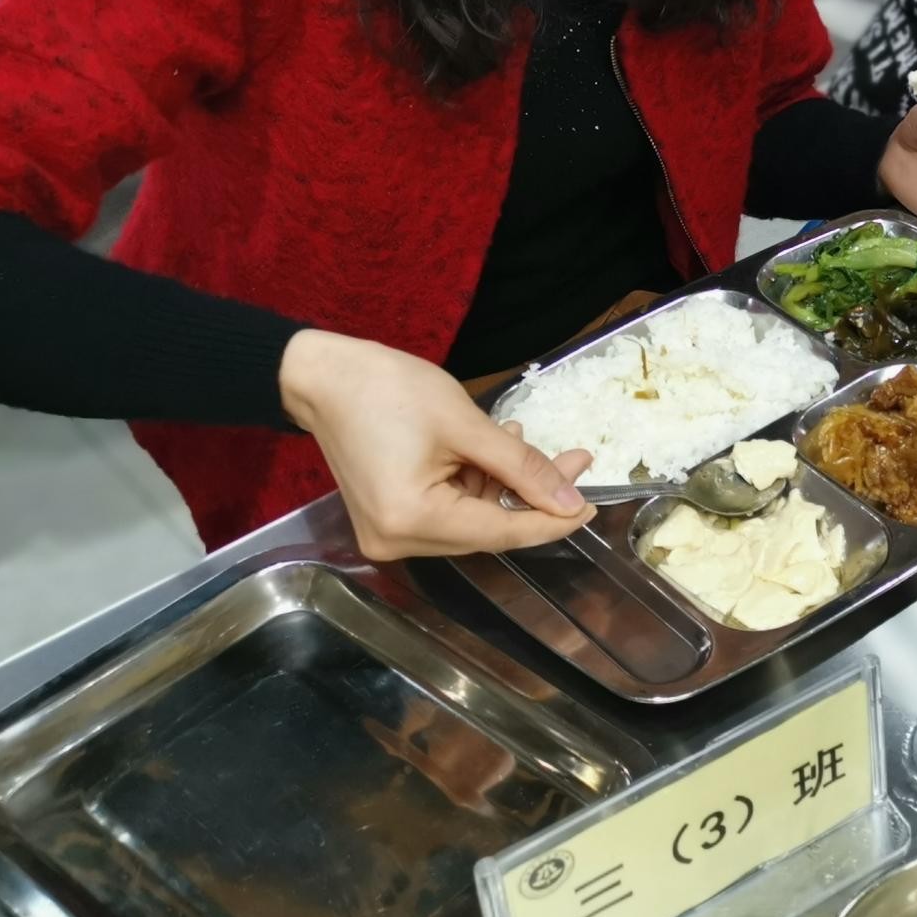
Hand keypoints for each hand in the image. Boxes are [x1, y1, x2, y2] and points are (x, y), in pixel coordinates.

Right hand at [280, 329, 592, 559]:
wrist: (324, 376)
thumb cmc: (390, 389)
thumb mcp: (467, 424)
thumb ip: (523, 468)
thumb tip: (570, 503)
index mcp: (412, 520)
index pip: (501, 533)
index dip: (551, 520)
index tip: (591, 504)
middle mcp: (397, 541)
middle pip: (488, 529)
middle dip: (533, 495)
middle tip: (574, 460)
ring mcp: (389, 534)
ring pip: (471, 519)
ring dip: (504, 484)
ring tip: (522, 437)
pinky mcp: (388, 519)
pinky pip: (448, 510)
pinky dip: (475, 484)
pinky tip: (493, 449)